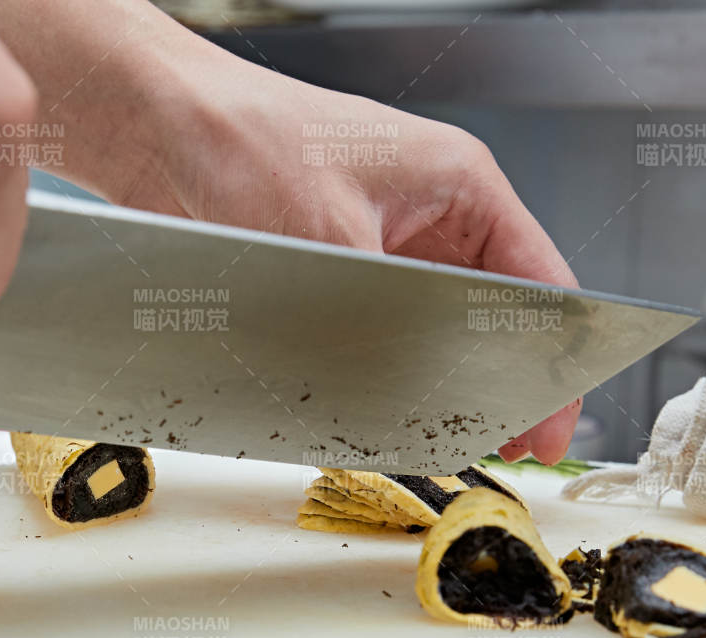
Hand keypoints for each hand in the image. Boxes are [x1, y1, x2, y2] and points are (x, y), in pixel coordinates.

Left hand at [0, 0, 580, 463]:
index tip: (547, 427)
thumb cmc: (240, 139)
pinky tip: (378, 401)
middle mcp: (431, 212)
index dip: (550, 366)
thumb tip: (417, 392)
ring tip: (438, 430)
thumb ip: (388, 321)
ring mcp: (385, 241)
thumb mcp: (330, 244)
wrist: (155, 125)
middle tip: (496, 444)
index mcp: (460, 185)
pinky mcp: (339, 266)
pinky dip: (385, 366)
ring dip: (436, 377)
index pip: (538, 288)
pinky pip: (383, 330)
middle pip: (493, 316)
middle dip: (494, 381)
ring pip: (436, 330)